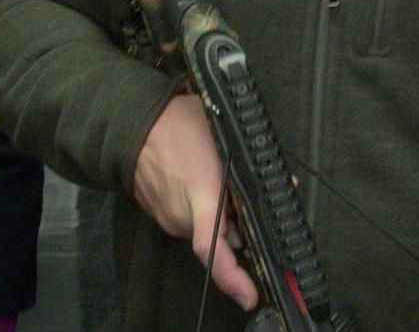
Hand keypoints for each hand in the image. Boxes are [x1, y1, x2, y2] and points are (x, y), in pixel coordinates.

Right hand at [132, 93, 258, 310]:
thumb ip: (253, 169)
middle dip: (242, 226)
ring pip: (208, 228)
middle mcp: (183, 216)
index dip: (233, 279)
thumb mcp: (224, 140)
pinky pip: (192, 220)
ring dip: (224, 216)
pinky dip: (206, 211)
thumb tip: (284, 185)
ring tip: (225, 183)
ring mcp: (170, 218)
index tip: (250, 296)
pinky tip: (207, 184)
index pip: (213, 249)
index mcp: (201, 197)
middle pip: (222, 238)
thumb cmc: (179, 124)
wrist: (134, 122)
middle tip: (251, 203)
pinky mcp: (162, 214)